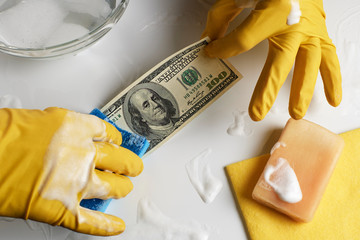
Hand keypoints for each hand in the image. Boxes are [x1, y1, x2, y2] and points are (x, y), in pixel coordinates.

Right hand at [0, 107, 142, 235]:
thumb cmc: (2, 136)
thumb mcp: (42, 120)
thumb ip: (68, 130)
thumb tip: (82, 139)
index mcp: (76, 128)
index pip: (110, 134)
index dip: (117, 141)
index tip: (118, 143)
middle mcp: (81, 154)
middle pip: (120, 160)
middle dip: (129, 165)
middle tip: (132, 167)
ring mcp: (74, 183)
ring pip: (114, 188)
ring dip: (122, 188)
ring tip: (124, 187)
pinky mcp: (62, 209)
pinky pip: (92, 221)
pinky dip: (106, 226)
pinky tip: (117, 226)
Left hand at [202, 0, 341, 120]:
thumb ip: (222, 16)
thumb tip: (211, 39)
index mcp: (273, 11)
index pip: (243, 40)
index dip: (224, 48)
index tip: (213, 52)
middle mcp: (295, 24)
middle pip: (279, 63)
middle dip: (267, 90)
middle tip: (257, 112)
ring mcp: (311, 31)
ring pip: (308, 64)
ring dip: (303, 90)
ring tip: (295, 113)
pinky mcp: (321, 34)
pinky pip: (330, 58)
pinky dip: (333, 79)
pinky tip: (332, 99)